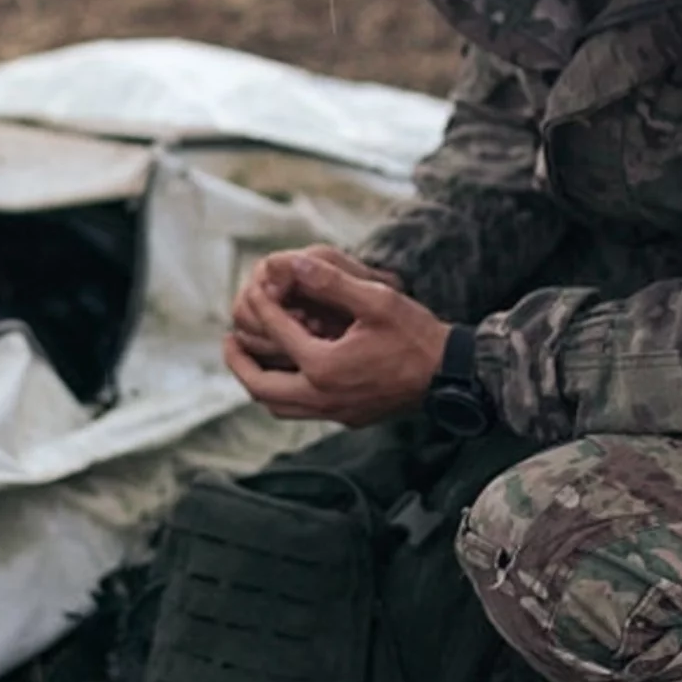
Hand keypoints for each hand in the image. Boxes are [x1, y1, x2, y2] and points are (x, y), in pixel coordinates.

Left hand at [223, 251, 449, 429]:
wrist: (453, 375)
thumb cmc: (417, 335)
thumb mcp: (376, 300)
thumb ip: (332, 283)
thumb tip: (294, 263)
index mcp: (325, 368)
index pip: (277, 334)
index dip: (261, 308)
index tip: (254, 290)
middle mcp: (324, 397)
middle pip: (262, 388)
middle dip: (239, 363)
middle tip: (228, 339)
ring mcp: (336, 413)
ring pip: (279, 407)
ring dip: (258, 382)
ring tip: (250, 356)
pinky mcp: (348, 418)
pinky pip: (301, 411)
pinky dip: (283, 392)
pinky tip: (287, 372)